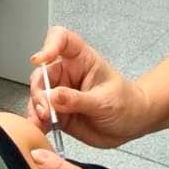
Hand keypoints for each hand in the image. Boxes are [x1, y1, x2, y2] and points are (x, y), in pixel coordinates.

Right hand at [28, 27, 150, 147]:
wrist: (132, 124)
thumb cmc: (126, 103)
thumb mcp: (105, 101)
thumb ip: (78, 100)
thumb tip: (53, 96)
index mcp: (82, 59)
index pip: (62, 40)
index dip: (49, 45)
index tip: (40, 59)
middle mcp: (67, 73)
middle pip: (42, 73)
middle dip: (39, 91)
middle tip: (45, 110)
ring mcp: (60, 93)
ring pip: (38, 95)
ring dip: (36, 108)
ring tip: (42, 123)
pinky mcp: (57, 112)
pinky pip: (40, 114)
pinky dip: (37, 121)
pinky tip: (40, 129)